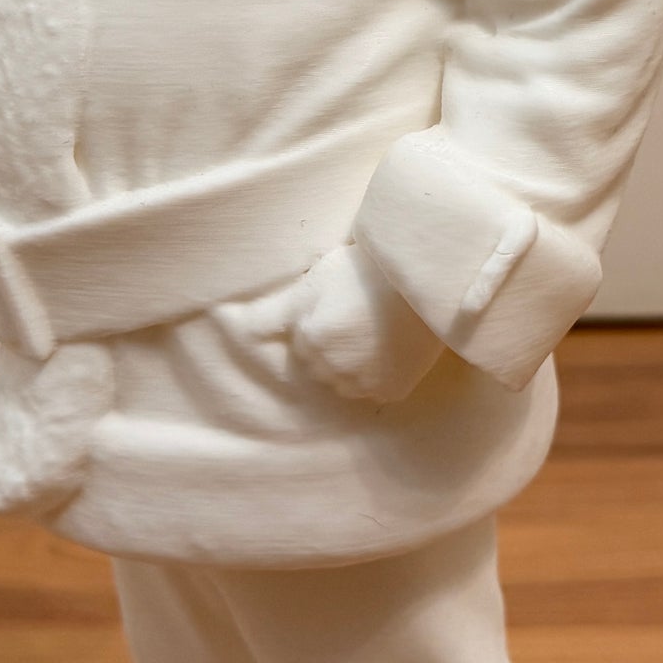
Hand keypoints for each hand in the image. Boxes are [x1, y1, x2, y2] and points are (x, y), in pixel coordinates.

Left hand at [287, 243, 443, 405]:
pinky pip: (377, 390)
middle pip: (322, 367)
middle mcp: (331, 368)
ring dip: (354, 366)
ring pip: (347, 383)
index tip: (340, 310)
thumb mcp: (314, 280)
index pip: (304, 345)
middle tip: (360, 320)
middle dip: (334, 349)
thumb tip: (239, 327)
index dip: (322, 325)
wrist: (424, 281)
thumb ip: (272, 311)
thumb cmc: (367, 272)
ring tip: (376, 336)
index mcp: (311, 339)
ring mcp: (363, 382)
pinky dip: (382, 375)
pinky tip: (393, 349)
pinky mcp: (390, 390)